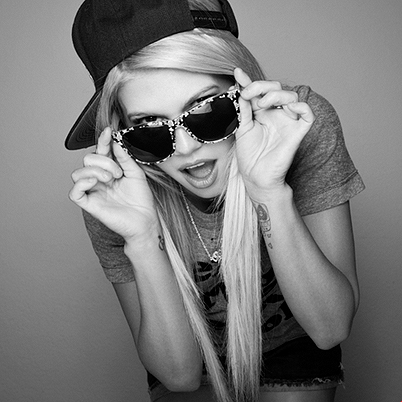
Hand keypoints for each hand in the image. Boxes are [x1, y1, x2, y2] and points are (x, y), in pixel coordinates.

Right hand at [69, 128, 158, 240]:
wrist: (145, 220)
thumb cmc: (141, 200)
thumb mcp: (136, 173)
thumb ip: (125, 157)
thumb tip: (115, 142)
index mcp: (110, 171)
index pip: (101, 152)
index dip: (102, 140)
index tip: (109, 132)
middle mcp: (99, 180)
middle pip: (87, 160)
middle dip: (103, 161)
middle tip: (118, 173)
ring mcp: (93, 191)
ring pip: (77, 173)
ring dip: (94, 171)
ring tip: (111, 179)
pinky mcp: (89, 204)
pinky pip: (74, 192)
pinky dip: (82, 183)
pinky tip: (96, 183)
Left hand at [234, 68, 314, 198]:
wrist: (256, 177)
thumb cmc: (250, 157)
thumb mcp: (242, 128)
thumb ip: (243, 108)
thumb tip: (240, 87)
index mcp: (262, 114)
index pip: (259, 92)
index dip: (249, 81)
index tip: (237, 73)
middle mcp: (276, 115)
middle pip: (276, 89)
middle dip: (262, 86)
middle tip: (248, 93)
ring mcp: (287, 123)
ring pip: (291, 96)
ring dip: (276, 94)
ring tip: (263, 104)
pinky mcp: (297, 132)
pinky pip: (308, 114)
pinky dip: (301, 106)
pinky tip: (287, 107)